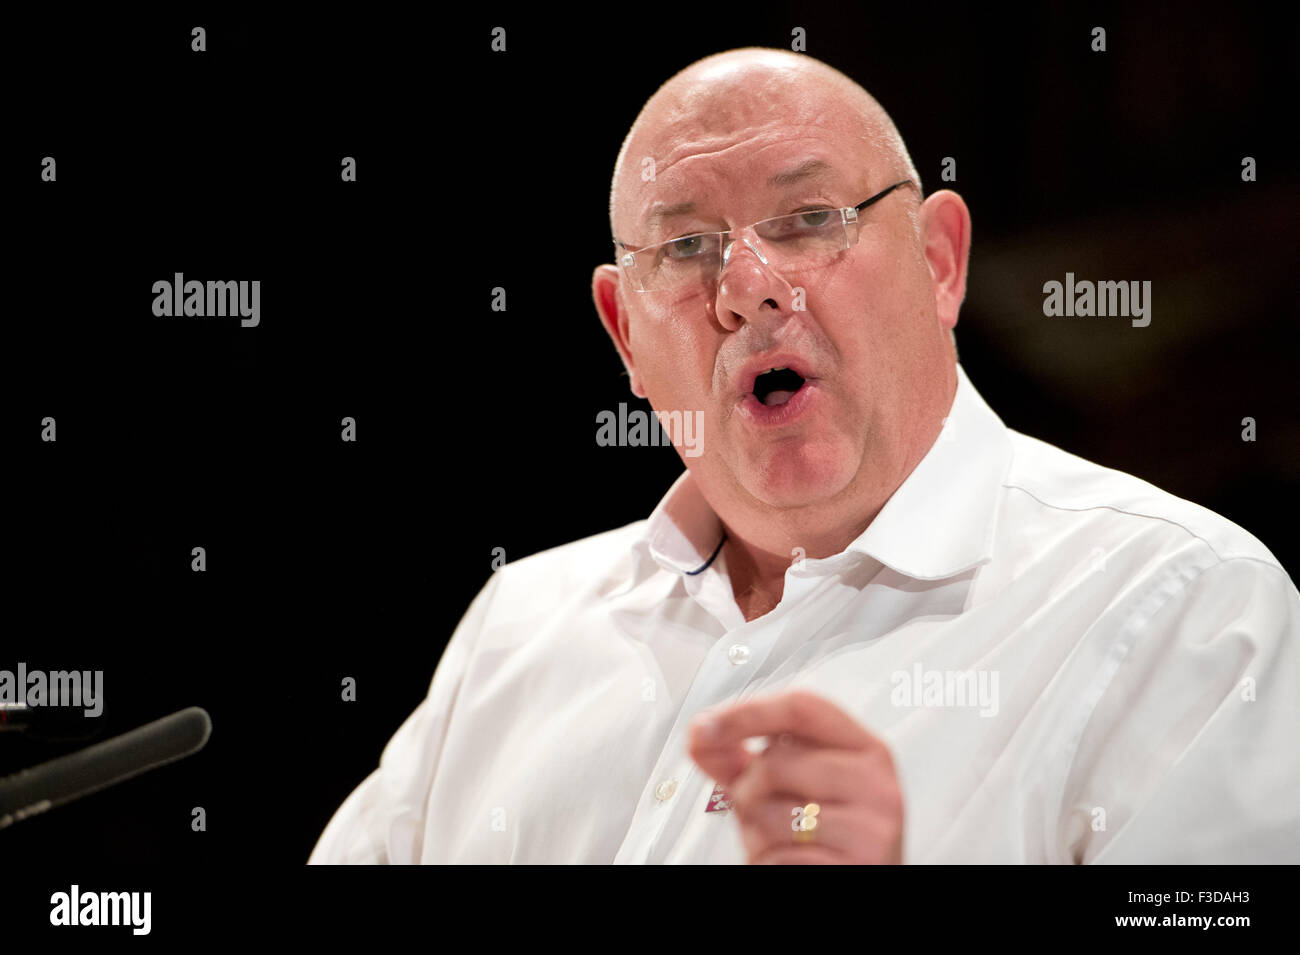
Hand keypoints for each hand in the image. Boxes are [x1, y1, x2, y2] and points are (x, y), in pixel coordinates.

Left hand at [688, 688, 903, 863]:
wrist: (860, 880)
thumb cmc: (824, 838)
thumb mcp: (787, 788)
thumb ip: (742, 758)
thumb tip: (702, 734)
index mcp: (862, 748)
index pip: (801, 707)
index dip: (745, 713)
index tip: (704, 727)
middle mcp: (876, 782)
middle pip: (776, 760)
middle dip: (748, 791)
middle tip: (764, 813)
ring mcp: (872, 827)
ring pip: (771, 812)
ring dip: (755, 833)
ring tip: (780, 841)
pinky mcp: (858, 864)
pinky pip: (779, 856)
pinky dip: (768, 863)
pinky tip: (792, 862)